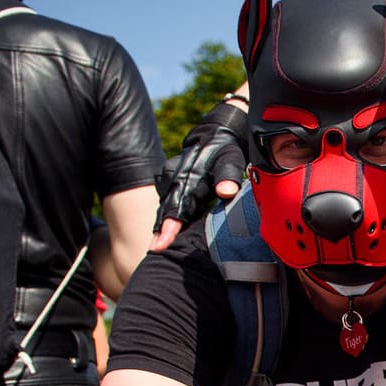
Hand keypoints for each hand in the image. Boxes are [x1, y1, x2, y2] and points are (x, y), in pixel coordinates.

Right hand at [152, 100, 248, 249]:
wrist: (215, 134)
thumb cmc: (226, 149)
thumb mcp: (232, 159)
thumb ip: (229, 176)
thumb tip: (226, 192)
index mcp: (189, 175)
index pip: (178, 205)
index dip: (170, 226)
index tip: (162, 243)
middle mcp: (175, 178)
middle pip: (167, 209)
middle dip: (159, 231)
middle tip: (154, 251)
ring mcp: (170, 180)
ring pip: (165, 207)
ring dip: (161, 227)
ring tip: (156, 248)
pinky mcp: (172, 184)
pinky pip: (169, 204)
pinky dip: (167, 219)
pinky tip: (164, 236)